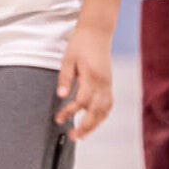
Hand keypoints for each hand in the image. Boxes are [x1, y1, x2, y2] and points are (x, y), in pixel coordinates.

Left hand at [54, 24, 113, 140]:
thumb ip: (65, 78)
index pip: (81, 101)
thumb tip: (61, 96)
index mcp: (91, 76)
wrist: (97, 32)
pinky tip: (94, 121)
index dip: (70, 112)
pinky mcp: (109, 84)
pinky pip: (108, 104)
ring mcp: (108, 84)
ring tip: (82, 134)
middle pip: (96, 111)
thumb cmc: (81, 43)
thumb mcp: (68, 59)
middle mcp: (102, 83)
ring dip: (94, 124)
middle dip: (85, 126)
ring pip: (104, 111)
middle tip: (72, 136)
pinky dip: (102, 116)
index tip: (59, 118)